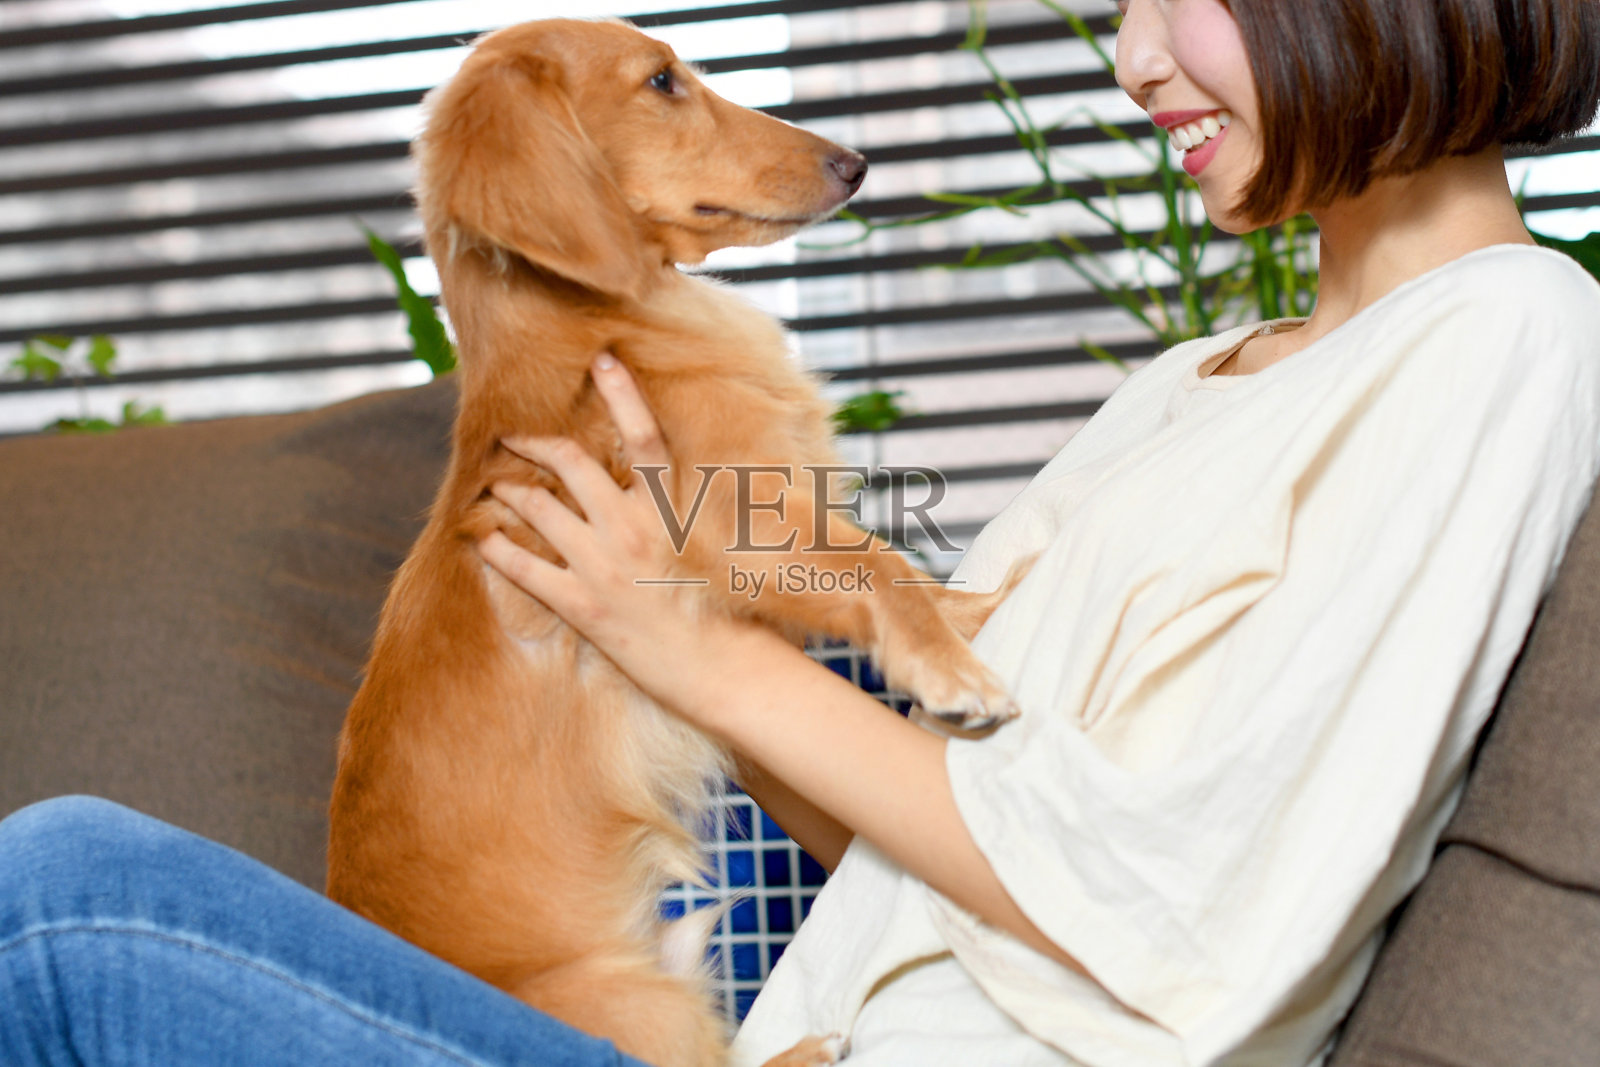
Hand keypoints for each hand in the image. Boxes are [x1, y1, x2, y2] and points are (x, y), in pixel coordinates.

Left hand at [478, 351, 728, 698]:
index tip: (601, 359)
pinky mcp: (583, 607)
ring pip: (539, 507)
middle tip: (513, 436)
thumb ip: (692, 512)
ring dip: (509, 490)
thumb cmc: (733, 612)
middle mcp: (634, 528)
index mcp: (672, 509)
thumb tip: (674, 485)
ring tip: (495, 485)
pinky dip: (498, 548)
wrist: (726, 670)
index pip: (646, 434)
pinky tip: (483, 538)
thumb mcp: (721, 547)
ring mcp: (604, 566)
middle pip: (571, 462)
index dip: (622, 391)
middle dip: (534, 442)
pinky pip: (525, 568)